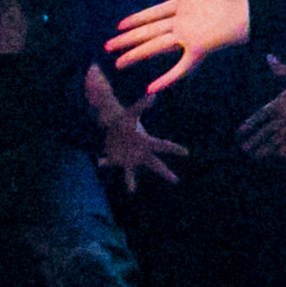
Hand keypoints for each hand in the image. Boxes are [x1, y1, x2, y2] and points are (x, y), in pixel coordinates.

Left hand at [81, 66, 188, 192]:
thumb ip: (142, 105)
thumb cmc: (126, 119)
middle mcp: (141, 153)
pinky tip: (99, 161)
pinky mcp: (117, 160)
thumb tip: (153, 96)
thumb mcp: (133, 112)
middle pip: (155, 164)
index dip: (174, 149)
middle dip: (165, 172)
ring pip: (132, 172)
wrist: (114, 126)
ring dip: (130, 181)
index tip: (186, 152)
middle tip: (176, 180)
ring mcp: (129, 159)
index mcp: (146, 142)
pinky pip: (111, 164)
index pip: (163, 145)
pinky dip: (105, 162)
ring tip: (131, 189)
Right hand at [108, 0, 252, 96]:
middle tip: (109, 48)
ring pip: (157, 47)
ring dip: (137, 55)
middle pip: (150, 32)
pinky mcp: (201, 48)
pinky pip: (181, 66)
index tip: (121, 25)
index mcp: (189, 2)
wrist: (265, 2)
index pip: (157, 12)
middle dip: (129, 40)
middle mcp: (186, 21)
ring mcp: (192, 35)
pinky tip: (152, 88)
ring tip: (117, 64)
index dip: (138, 19)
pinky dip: (168, 78)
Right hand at [237, 58, 285, 159]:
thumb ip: (283, 69)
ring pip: (279, 137)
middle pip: (268, 129)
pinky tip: (277, 155)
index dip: (252, 122)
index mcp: (283, 100)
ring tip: (257, 156)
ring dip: (268, 146)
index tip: (240, 131)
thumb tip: (269, 58)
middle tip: (244, 149)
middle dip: (256, 139)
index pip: (263, 114)